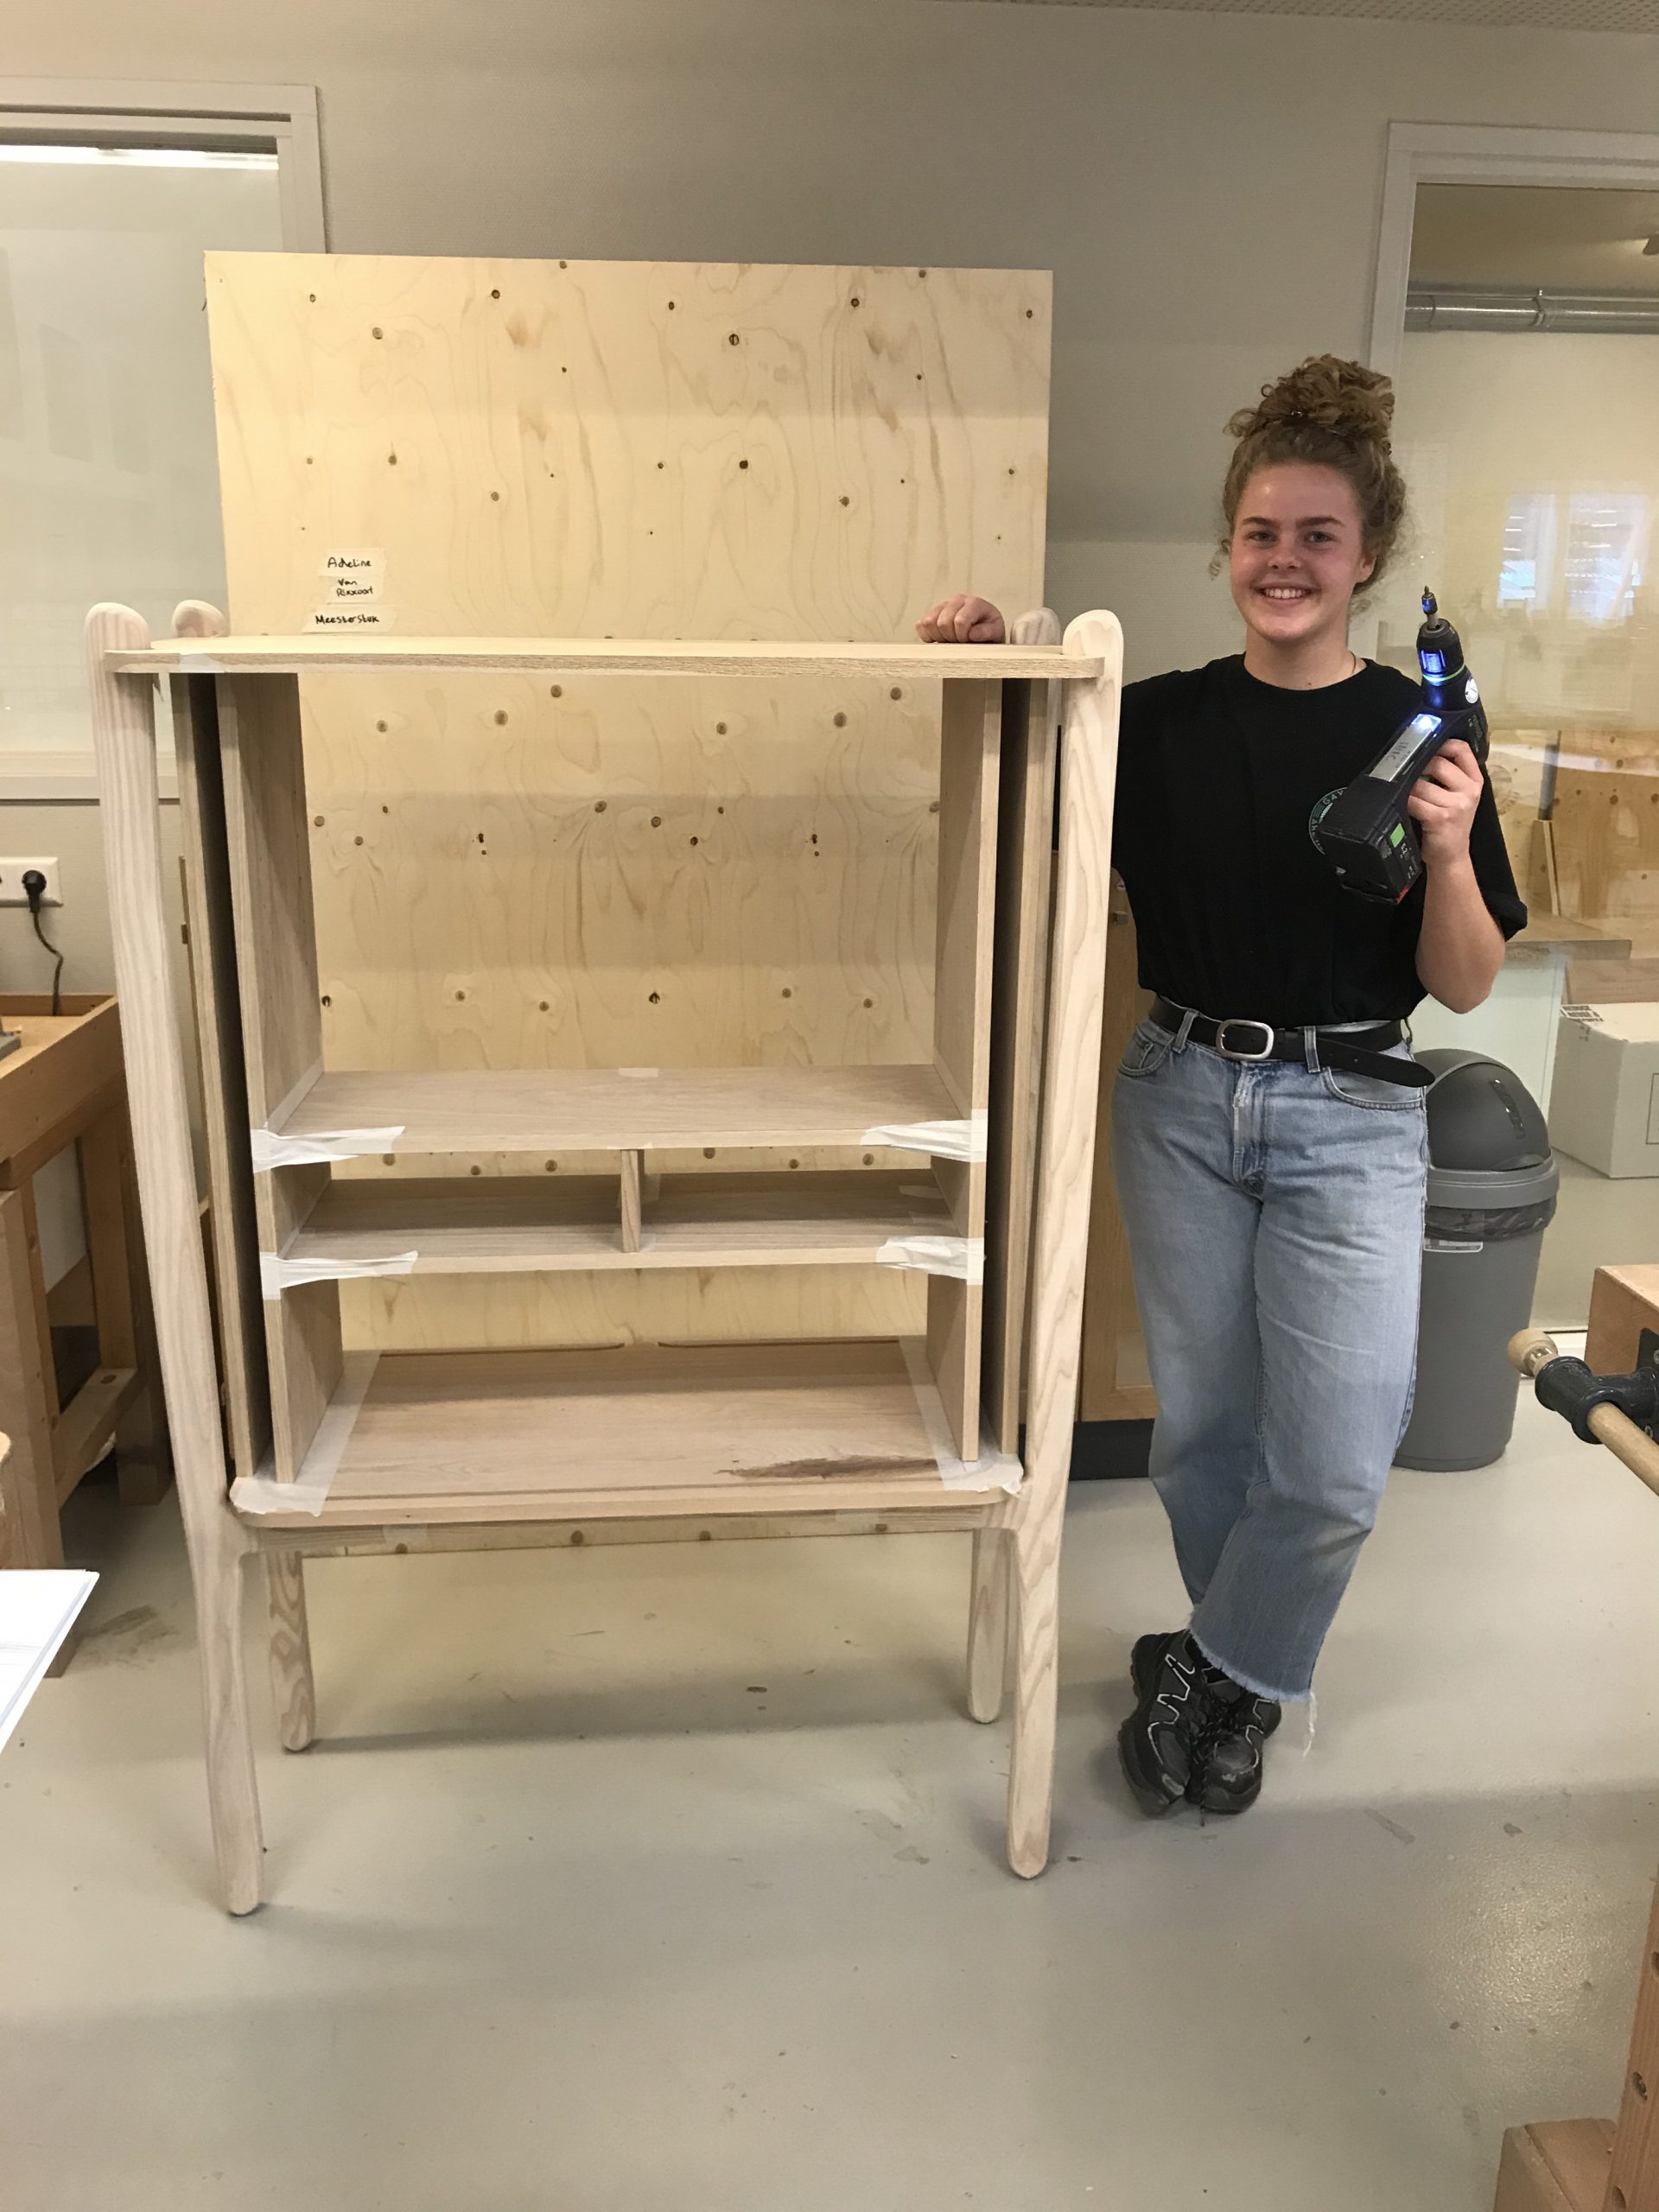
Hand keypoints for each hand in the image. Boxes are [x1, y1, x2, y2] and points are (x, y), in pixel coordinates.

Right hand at [916, 593, 1005, 643]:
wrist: (984, 633)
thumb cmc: (989, 633)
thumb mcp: (996, 633)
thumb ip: (987, 632)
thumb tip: (973, 633)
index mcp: (975, 603)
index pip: (960, 621)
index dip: (962, 636)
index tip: (968, 641)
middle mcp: (958, 600)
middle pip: (942, 622)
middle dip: (951, 637)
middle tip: (960, 642)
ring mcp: (943, 606)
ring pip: (928, 622)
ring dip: (939, 636)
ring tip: (951, 640)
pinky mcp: (932, 614)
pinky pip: (920, 625)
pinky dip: (928, 635)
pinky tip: (940, 638)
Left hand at [1407, 739, 1482, 868]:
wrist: (1451, 856)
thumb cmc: (1450, 824)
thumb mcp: (1459, 797)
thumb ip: (1450, 776)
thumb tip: (1425, 752)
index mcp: (1475, 781)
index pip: (1462, 749)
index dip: (1443, 743)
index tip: (1427, 746)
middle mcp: (1469, 791)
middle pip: (1438, 763)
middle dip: (1419, 768)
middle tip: (1411, 776)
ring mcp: (1457, 805)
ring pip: (1421, 784)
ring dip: (1409, 789)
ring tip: (1410, 797)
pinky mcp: (1441, 818)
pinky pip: (1414, 801)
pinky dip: (1406, 802)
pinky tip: (1406, 807)